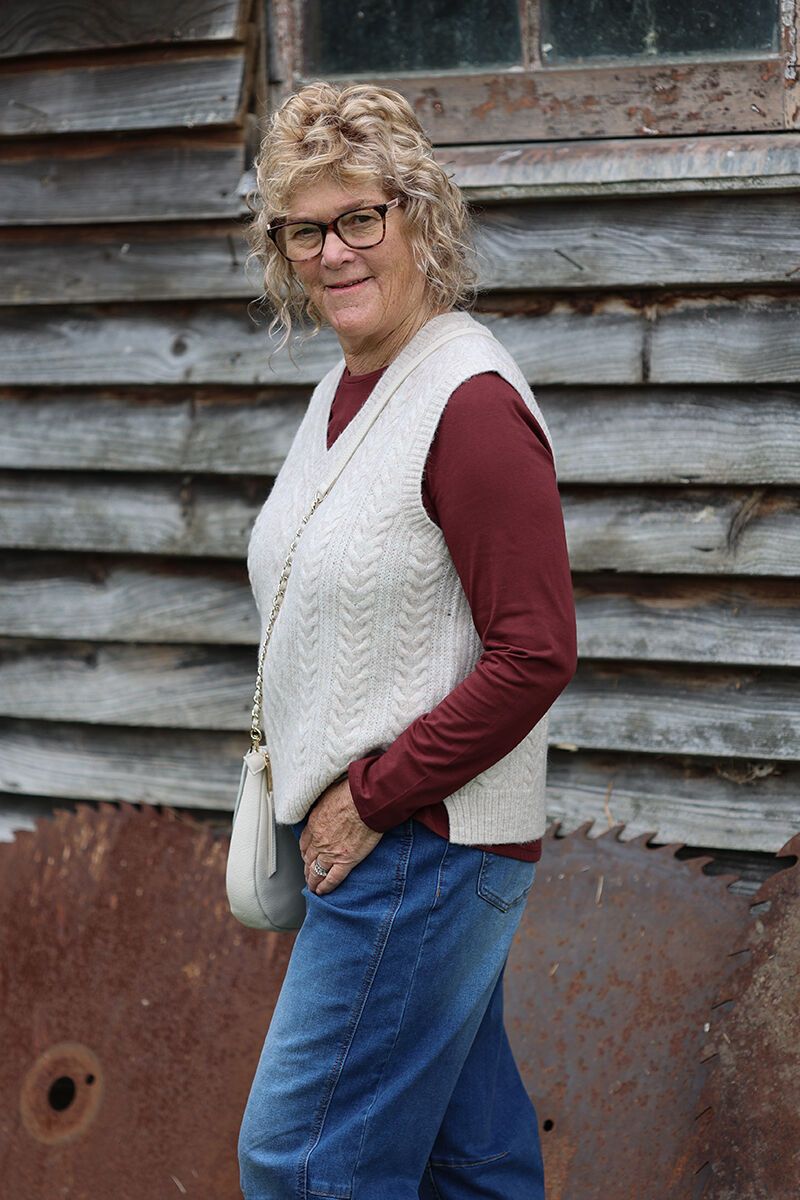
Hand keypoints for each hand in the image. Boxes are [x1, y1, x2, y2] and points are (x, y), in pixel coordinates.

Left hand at [299, 775, 382, 894]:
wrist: (366, 801)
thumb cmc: (352, 793)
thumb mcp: (329, 794)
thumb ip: (325, 803)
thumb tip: (327, 802)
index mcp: (314, 824)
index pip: (304, 842)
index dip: (305, 852)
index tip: (306, 855)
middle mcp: (319, 840)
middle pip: (309, 859)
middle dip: (307, 868)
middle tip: (308, 874)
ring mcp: (331, 852)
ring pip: (317, 871)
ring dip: (313, 881)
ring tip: (313, 887)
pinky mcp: (346, 860)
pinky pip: (333, 878)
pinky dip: (326, 886)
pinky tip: (323, 891)